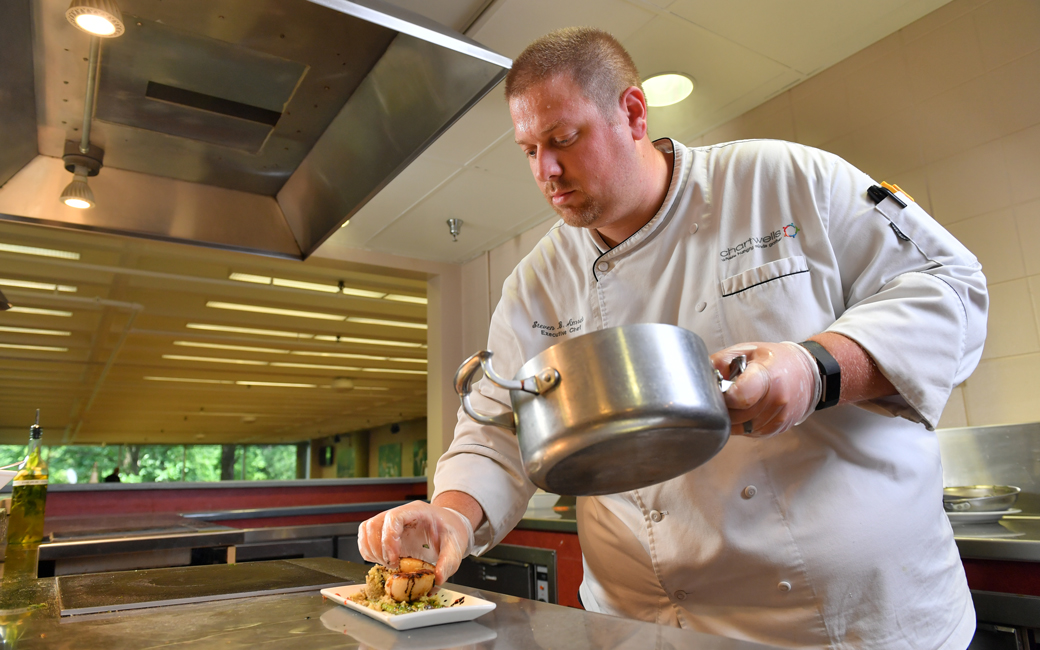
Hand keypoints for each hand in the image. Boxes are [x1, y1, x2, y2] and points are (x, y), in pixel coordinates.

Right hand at [358, 501, 474, 584]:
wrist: (450, 526)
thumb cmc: (451, 532)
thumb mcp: (456, 546)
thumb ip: (448, 562)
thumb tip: (437, 580)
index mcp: (417, 511)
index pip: (393, 518)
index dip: (389, 540)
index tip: (394, 559)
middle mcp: (399, 514)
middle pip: (374, 524)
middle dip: (379, 550)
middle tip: (392, 566)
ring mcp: (390, 522)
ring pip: (366, 530)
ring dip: (371, 551)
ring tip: (388, 564)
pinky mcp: (385, 533)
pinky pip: (366, 538)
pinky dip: (368, 552)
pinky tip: (383, 562)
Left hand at [711, 341, 820, 437]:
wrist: (808, 373)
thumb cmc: (776, 360)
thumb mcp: (747, 350)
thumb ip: (720, 361)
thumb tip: (698, 374)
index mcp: (767, 376)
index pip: (741, 396)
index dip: (724, 397)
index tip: (720, 390)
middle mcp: (776, 400)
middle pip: (735, 415)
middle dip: (723, 406)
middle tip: (724, 393)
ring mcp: (778, 418)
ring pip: (739, 428)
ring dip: (731, 417)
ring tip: (736, 400)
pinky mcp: (777, 429)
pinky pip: (748, 433)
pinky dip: (741, 424)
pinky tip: (746, 409)